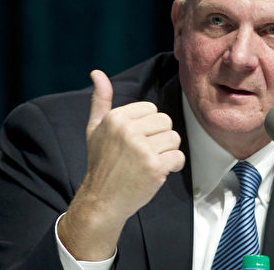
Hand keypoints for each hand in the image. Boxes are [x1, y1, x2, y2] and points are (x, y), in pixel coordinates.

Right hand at [58, 70, 184, 259]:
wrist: (101, 201)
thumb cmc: (101, 163)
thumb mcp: (95, 129)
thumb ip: (100, 101)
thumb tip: (97, 73)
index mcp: (116, 118)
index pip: (152, 109)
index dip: (148, 126)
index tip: (136, 141)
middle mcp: (128, 130)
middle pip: (166, 121)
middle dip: (160, 138)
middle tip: (145, 154)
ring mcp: (141, 149)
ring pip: (174, 138)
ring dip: (168, 152)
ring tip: (151, 162)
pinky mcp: (154, 167)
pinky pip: (178, 157)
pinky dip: (173, 166)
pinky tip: (158, 173)